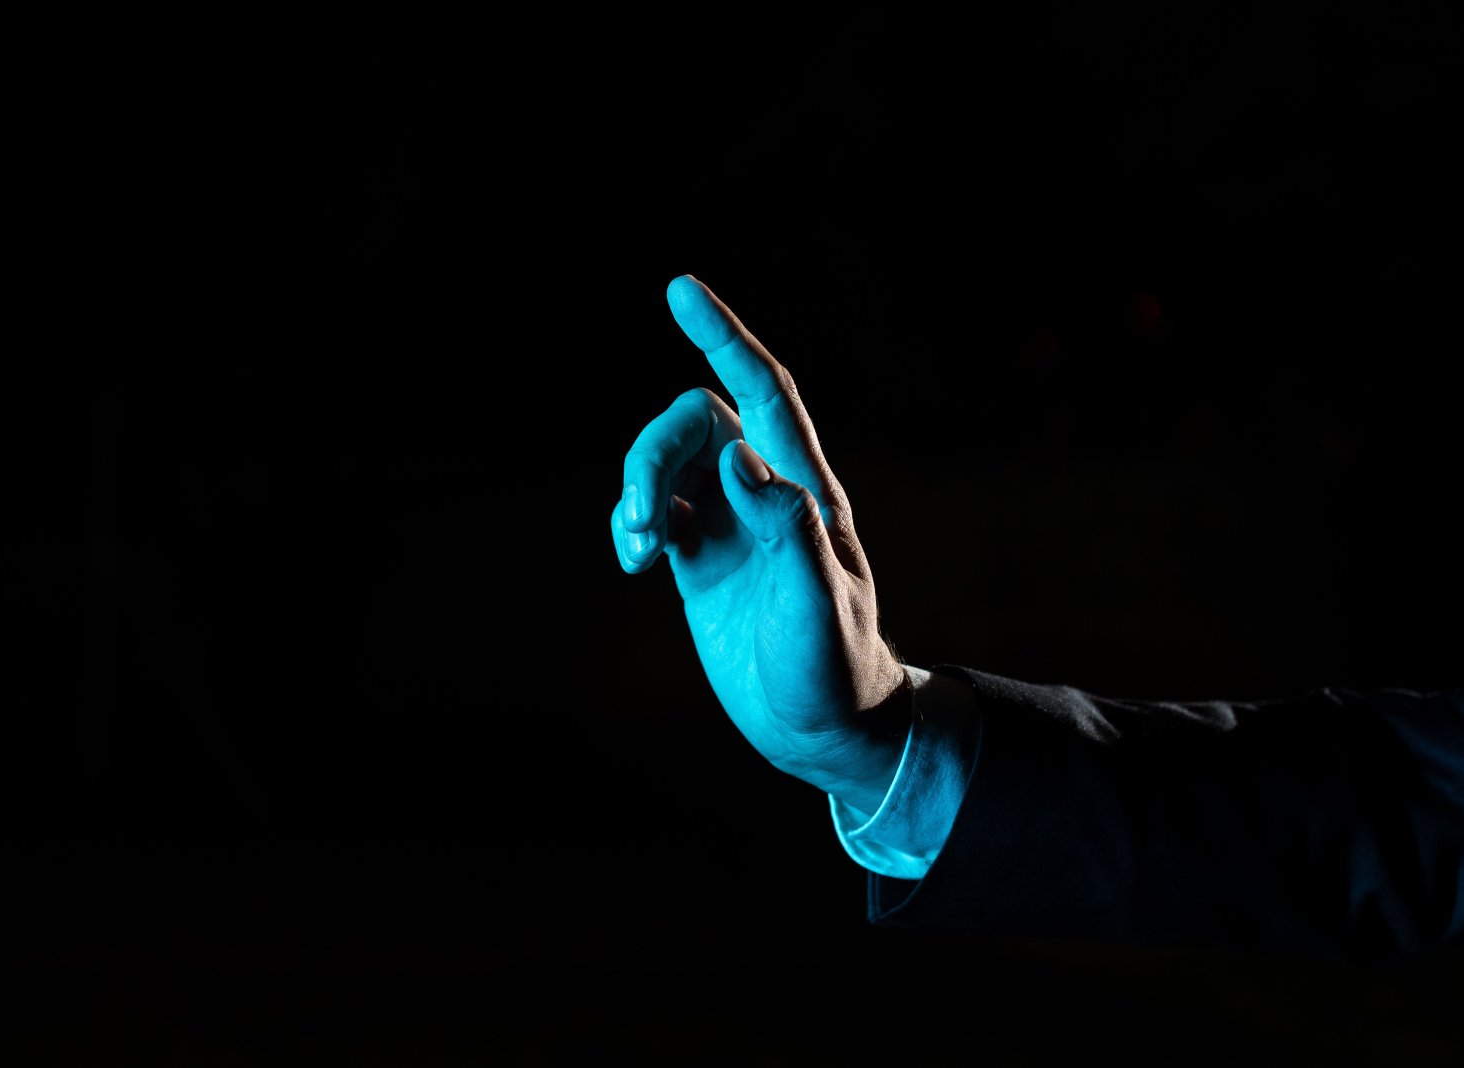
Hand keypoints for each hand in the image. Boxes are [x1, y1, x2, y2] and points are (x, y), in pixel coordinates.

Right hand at [611, 276, 908, 811]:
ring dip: (634, 492)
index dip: (724, 338)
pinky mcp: (699, 558)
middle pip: (693, 424)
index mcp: (805, 490)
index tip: (679, 289)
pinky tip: (635, 561)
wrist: (823, 727)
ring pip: (664, 464)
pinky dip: (627, 524)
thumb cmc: (836, 670)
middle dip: (651, 456)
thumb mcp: (819, 607)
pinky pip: (650, 511)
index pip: (763, 392)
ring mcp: (729, 524)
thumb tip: (741, 460)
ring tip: (636, 552)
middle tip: (641, 524)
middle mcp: (764, 494)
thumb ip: (786, 531)